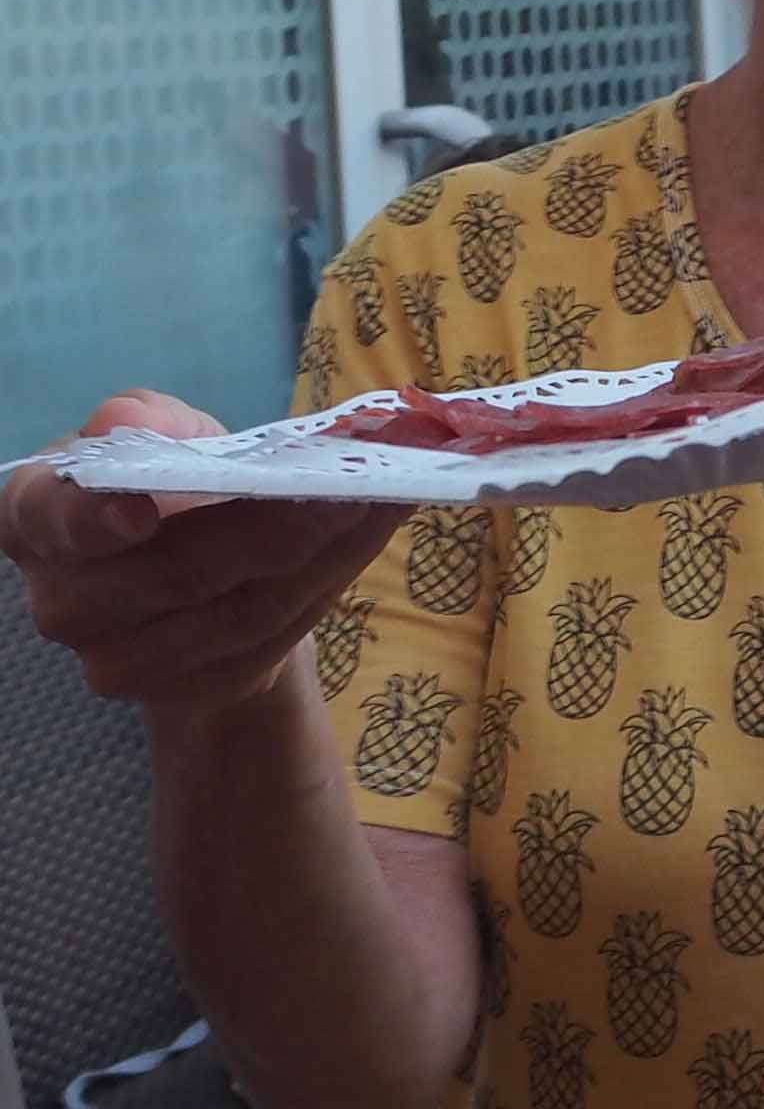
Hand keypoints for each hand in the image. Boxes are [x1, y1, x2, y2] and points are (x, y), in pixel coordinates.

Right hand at [0, 394, 403, 719]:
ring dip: (325, 552)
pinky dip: (333, 579)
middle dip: (274, 525)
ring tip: (382, 498)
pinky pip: (271, 639)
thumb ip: (149, 422)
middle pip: (175, 572)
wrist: (207, 576)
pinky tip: (373, 530)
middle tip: (352, 479)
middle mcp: (63, 600)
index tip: (140, 511)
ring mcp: (119, 660)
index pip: (47, 516)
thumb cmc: (173, 485)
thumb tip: (126, 419)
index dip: (88, 519)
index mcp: (36, 517)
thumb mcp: (165, 434)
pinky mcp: (186, 689)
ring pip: (239, 611)